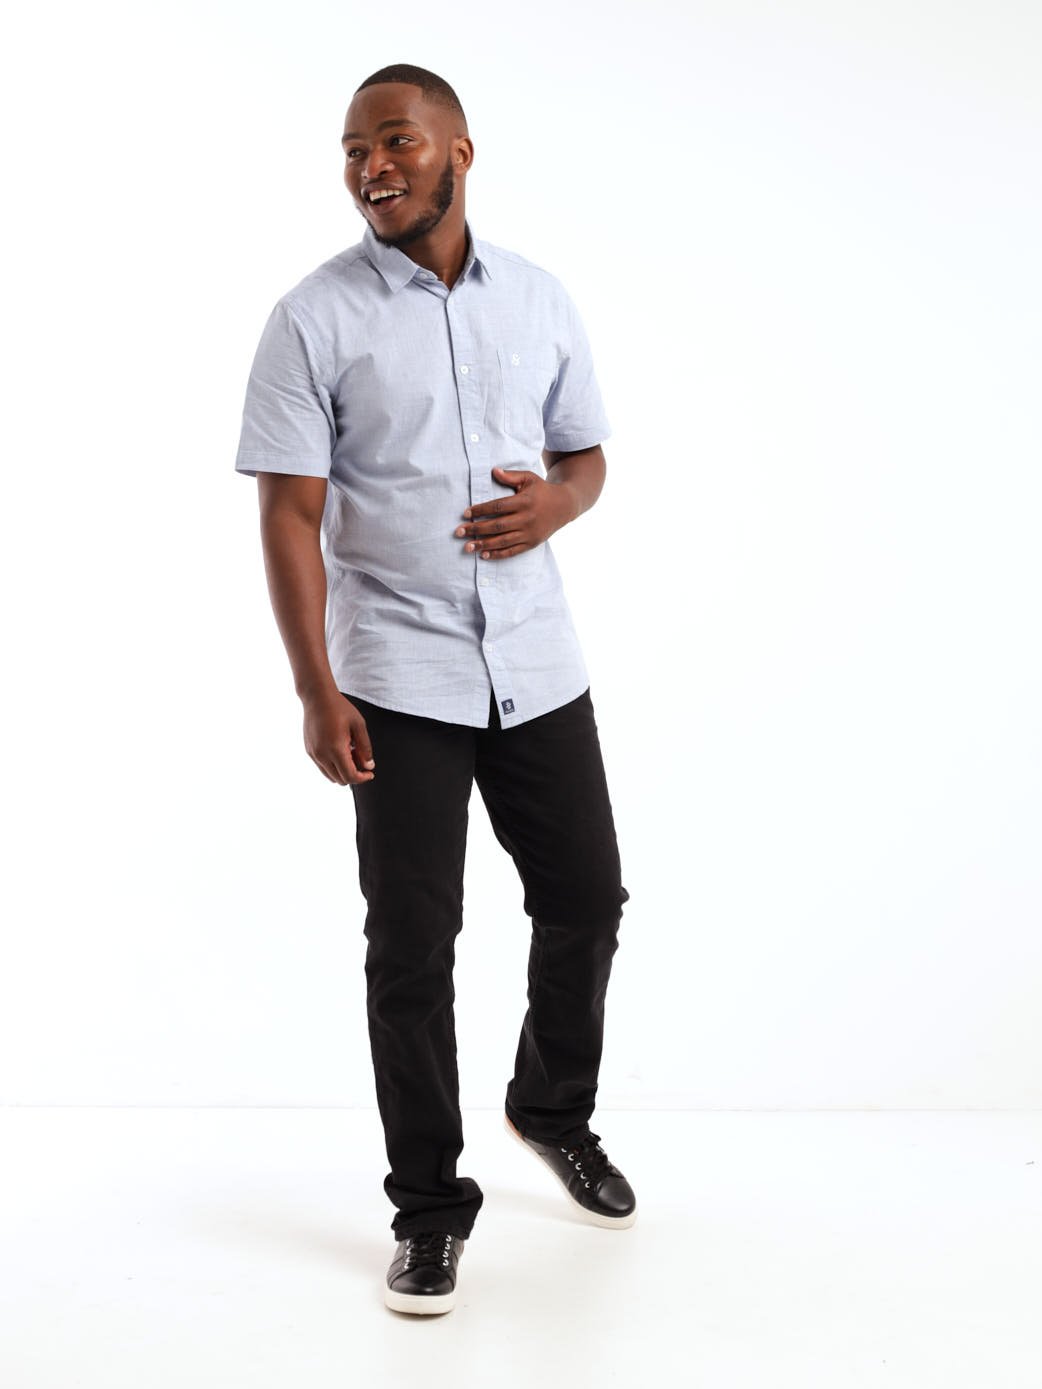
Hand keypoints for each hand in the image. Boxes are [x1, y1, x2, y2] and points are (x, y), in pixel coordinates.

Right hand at [301, 690, 374, 784]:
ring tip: (350, 754)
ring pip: (330, 776)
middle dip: (354, 775)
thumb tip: (368, 765)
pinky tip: (340, 750)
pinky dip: (333, 766)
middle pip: (340, 780)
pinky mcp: (309, 751)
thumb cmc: (339, 708)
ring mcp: (313, 754)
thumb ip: (365, 747)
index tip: (370, 773)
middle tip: (361, 760)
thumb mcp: (359, 725)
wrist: (317, 697)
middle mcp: (322, 754)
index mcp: (335, 748)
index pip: (350, 776)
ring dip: (342, 772)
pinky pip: (322, 767)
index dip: (362, 778)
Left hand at [454, 467, 577, 559]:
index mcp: (524, 501)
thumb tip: (493, 471)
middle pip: (497, 525)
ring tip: (467, 547)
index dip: (480, 510)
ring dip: (483, 545)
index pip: (498, 507)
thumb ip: (510, 476)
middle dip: (476, 529)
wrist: (565, 506)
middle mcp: (527, 518)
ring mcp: (530, 533)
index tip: (465, 514)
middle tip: (459, 532)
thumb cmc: (542, 490)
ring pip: (503, 541)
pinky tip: (484, 555)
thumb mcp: (528, 478)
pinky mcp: (532, 543)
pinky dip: (498, 554)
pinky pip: (513, 551)